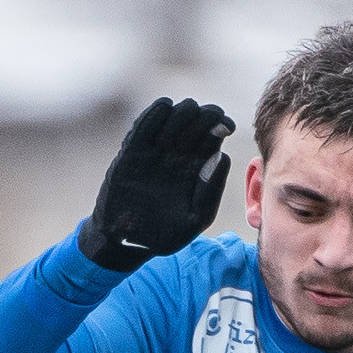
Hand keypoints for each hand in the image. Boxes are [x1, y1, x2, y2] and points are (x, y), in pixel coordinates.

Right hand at [77, 96, 236, 270]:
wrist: (125, 244)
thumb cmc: (164, 235)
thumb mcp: (195, 220)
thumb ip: (210, 193)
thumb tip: (222, 156)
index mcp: (196, 168)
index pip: (212, 136)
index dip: (220, 124)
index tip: (226, 125)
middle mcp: (177, 156)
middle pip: (194, 122)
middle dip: (204, 114)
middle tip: (209, 115)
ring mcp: (154, 152)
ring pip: (171, 118)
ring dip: (181, 112)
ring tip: (187, 114)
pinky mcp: (132, 153)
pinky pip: (143, 126)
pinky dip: (153, 114)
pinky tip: (164, 108)